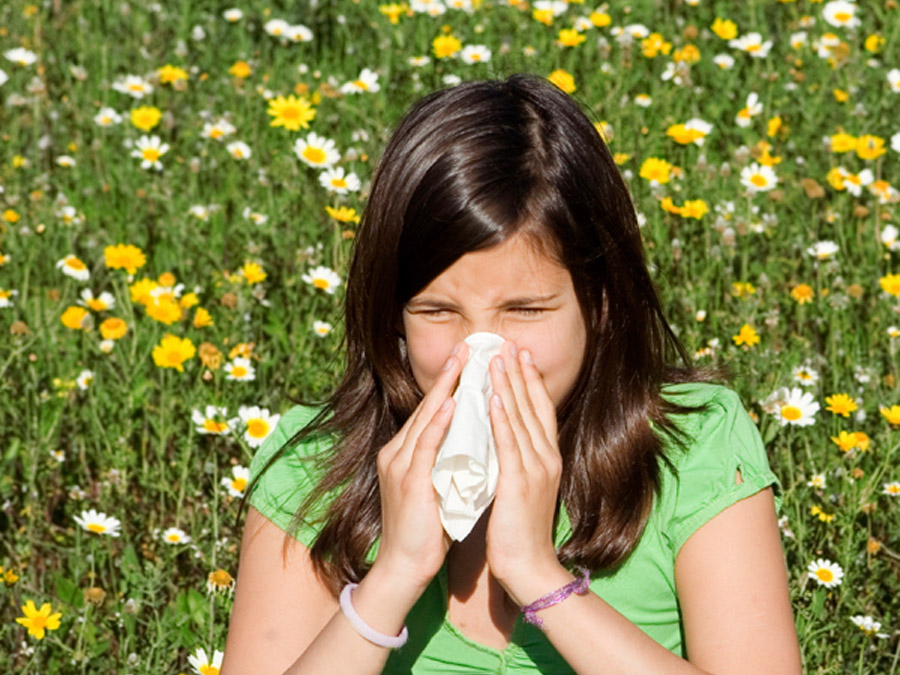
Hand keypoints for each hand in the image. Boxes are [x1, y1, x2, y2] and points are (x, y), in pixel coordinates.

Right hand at [372, 342, 468, 589]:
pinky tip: (452, 403)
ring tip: (464, 362)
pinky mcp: (408, 481)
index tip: (471, 360)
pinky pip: (425, 445)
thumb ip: (449, 461)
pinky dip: (439, 422)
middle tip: (470, 346)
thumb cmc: (426, 531)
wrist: (405, 567)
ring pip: (427, 418)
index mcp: (406, 453)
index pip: (432, 411)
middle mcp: (398, 452)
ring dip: (446, 388)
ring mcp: (400, 465)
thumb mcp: (438, 486)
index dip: (450, 384)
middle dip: (450, 375)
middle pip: (428, 406)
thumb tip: (473, 441)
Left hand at [485, 340, 563, 595]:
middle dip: (520, 373)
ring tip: (498, 358)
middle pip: (534, 406)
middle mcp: (546, 459)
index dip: (531, 381)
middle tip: (509, 343)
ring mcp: (535, 470)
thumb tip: (503, 438)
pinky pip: (509, 444)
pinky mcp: (519, 484)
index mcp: (547, 459)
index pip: (541, 411)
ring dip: (509, 386)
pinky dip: (502, 419)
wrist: (528, 567)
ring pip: (521, 418)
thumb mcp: (523, 487)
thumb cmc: (520, 531)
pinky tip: (494, 398)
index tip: (521, 355)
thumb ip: (516, 460)